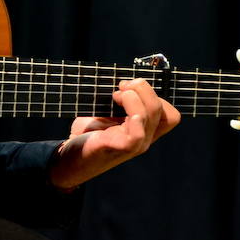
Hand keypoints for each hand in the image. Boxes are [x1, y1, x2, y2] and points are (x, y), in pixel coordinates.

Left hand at [49, 78, 179, 190]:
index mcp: (145, 130)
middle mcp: (145, 139)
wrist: (69, 157)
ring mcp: (135, 145)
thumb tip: (124, 82)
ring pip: (151, 115)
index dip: (154, 95)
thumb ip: (120, 101)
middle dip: (142, 88)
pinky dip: (132, 114)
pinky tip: (116, 105)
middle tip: (121, 87)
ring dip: (133, 97)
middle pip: (161, 109)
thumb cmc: (88, 135)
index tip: (128, 88)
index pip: (170, 114)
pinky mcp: (121, 148)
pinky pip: (138, 134)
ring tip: (115, 96)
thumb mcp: (107, 114)